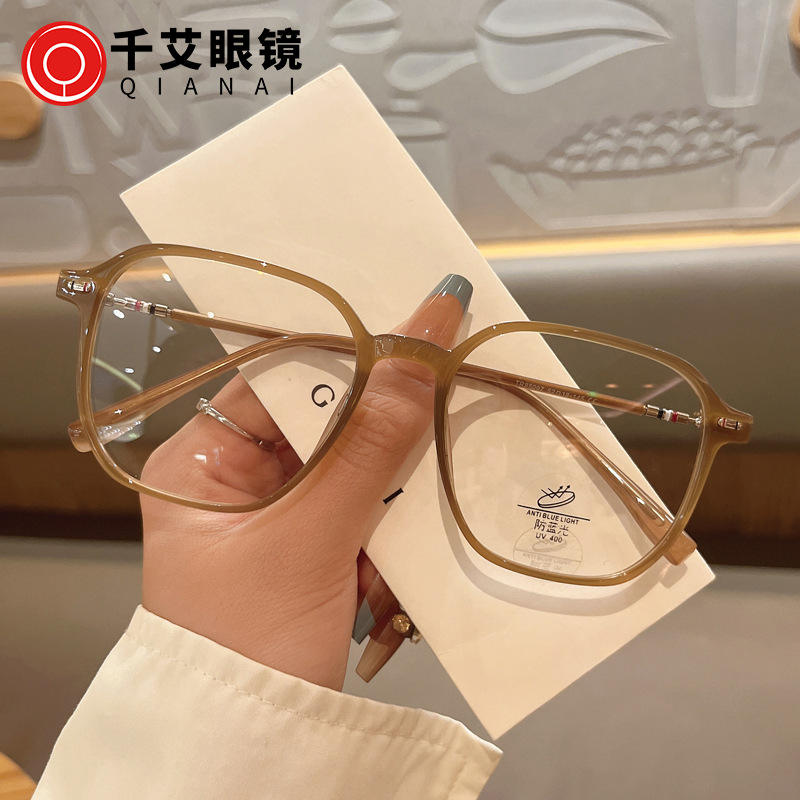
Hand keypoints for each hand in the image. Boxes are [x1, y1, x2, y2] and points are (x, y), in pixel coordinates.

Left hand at [139, 276, 470, 689]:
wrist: (250, 764)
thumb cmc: (246, 648)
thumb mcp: (307, 541)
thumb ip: (367, 445)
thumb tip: (420, 347)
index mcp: (202, 463)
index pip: (280, 377)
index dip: (349, 351)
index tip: (418, 329)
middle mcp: (238, 483)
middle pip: (328, 424)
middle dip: (387, 434)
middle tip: (447, 406)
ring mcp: (281, 521)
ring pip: (358, 473)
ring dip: (396, 501)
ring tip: (413, 521)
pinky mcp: (318, 557)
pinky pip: (369, 520)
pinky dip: (392, 542)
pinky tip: (391, 583)